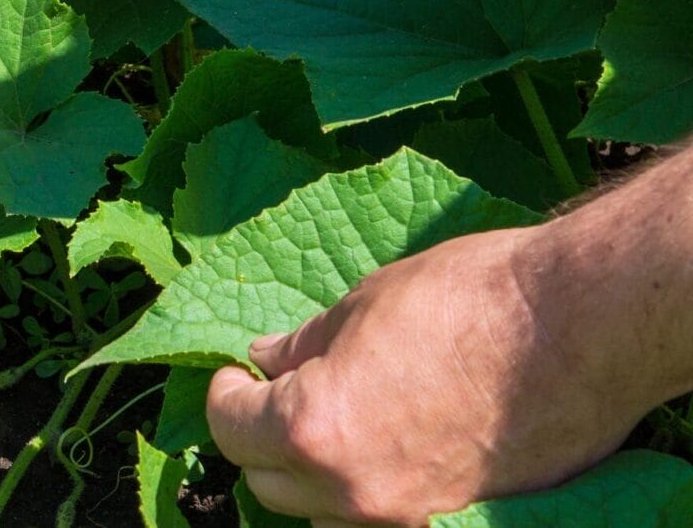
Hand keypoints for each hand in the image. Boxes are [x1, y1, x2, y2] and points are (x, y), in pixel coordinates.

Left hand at [206, 226, 653, 525]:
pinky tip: (377, 446)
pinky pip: (375, 519)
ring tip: (326, 423)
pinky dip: (357, 490)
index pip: (232, 431)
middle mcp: (351, 490)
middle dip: (257, 438)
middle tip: (273, 395)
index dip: (224, 396)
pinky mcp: (449, 519)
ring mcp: (403, 514)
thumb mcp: (365, 304)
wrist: (581, 328)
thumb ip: (304, 344)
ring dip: (306, 474)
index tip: (235, 376)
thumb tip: (265, 360)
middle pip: (268, 484)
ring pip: (319, 514)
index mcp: (314, 428)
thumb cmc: (471, 300)